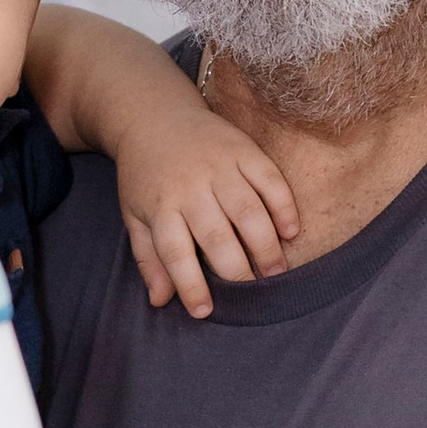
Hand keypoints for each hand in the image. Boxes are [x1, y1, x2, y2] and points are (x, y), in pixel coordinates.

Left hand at [115, 106, 296, 317]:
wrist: (155, 116)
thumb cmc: (146, 175)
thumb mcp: (135, 215)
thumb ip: (149, 258)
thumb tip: (160, 301)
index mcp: (160, 205)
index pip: (175, 252)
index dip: (190, 284)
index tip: (205, 311)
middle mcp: (191, 185)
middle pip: (217, 235)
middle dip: (238, 270)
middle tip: (254, 294)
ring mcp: (219, 165)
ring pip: (248, 210)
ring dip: (266, 245)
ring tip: (277, 272)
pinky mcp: (243, 149)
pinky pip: (270, 179)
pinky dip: (283, 206)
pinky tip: (291, 231)